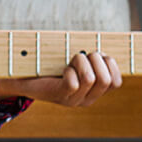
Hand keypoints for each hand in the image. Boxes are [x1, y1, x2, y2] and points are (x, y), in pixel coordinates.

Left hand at [0, 50, 121, 107]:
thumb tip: (109, 41)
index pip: (117, 82)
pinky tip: (62, 70)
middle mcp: (87, 99)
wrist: (25, 78)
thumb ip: (91, 57)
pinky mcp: (60, 96)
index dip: (109, 64)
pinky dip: (69, 71)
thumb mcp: (75, 61)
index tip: (95, 55)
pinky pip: (74, 83)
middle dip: (96, 60)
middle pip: (107, 79)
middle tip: (80, 56)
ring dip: (81, 62)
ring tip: (70, 61)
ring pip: (92, 79)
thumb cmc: (51, 65)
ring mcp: (74, 100)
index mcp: (95, 92)